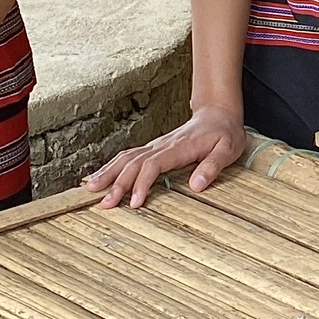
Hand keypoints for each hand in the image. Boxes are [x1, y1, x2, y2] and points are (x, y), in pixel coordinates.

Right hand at [87, 104, 249, 208]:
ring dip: (108, 172)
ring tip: (90, 189)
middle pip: (134, 162)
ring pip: (126, 157)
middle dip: (117, 183)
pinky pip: (128, 156)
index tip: (135, 203)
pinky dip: (111, 166)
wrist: (217, 115)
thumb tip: (196, 185)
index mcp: (179, 147)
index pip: (154, 165)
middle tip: (104, 203)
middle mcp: (162, 145)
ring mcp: (155, 146)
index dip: (142, 183)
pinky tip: (100, 176)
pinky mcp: (153, 149)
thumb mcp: (228, 149)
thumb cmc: (224, 134)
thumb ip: (213, 166)